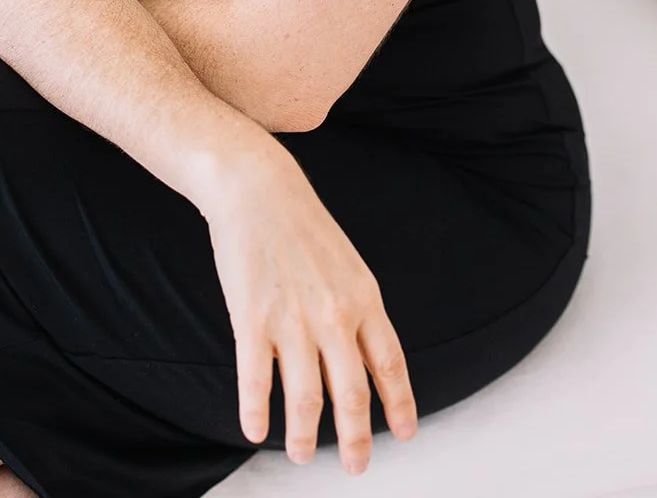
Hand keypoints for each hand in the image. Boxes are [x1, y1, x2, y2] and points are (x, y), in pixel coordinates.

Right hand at [202, 148, 417, 475]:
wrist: (258, 187)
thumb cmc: (302, 223)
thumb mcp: (347, 263)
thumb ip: (358, 310)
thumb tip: (367, 357)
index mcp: (364, 299)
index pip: (390, 365)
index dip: (399, 404)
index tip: (404, 434)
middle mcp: (334, 316)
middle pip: (352, 394)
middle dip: (357, 439)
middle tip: (358, 468)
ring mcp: (292, 320)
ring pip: (305, 398)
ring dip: (305, 436)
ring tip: (302, 455)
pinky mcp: (252, 318)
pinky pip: (256, 380)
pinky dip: (257, 412)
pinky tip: (255, 430)